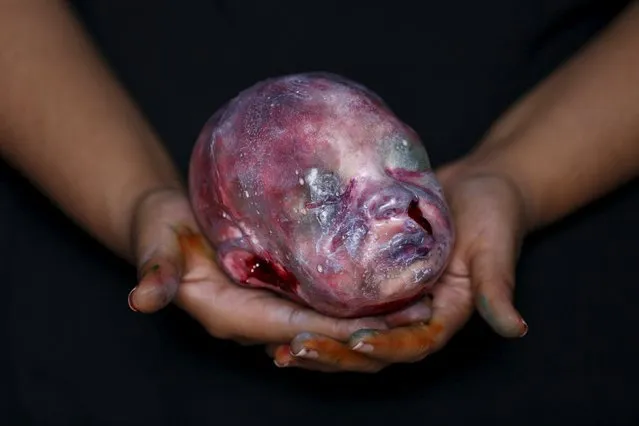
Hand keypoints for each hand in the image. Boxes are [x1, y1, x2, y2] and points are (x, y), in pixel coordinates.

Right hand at [126, 188, 431, 345]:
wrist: (166, 222)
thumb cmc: (160, 230)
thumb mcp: (155, 244)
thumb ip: (156, 270)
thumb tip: (142, 299)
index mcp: (233, 314)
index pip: (295, 326)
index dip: (339, 327)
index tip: (383, 322)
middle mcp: (259, 317)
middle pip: (323, 329)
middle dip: (371, 325)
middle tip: (422, 310)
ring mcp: (273, 303)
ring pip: (330, 317)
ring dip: (374, 312)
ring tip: (422, 298)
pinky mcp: (282, 286)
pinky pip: (325, 296)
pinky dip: (358, 293)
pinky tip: (389, 278)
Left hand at [268, 163, 528, 371]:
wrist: (477, 185)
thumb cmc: (494, 214)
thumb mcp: (495, 248)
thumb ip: (497, 288)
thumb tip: (516, 330)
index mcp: (443, 315)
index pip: (412, 344)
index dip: (385, 348)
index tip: (355, 342)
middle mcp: (413, 313)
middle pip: (372, 348)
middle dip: (335, 355)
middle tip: (294, 352)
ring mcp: (390, 298)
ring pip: (351, 332)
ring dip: (319, 344)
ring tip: (278, 351)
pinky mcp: (371, 278)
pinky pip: (342, 301)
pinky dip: (315, 312)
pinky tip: (281, 310)